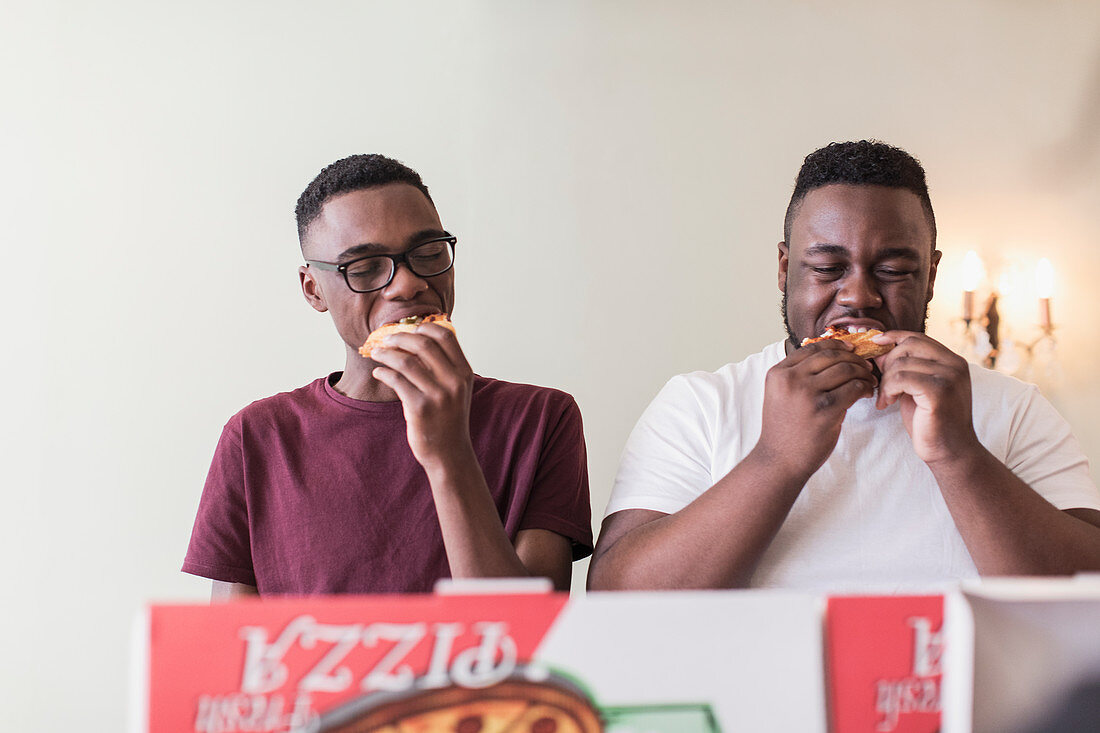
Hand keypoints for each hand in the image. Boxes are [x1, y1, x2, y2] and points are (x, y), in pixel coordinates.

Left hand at [369, 323, 474, 469]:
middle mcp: (454, 381)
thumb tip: (419, 338)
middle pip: (423, 344)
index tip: (408, 328)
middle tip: (385, 339)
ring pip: (406, 361)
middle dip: (399, 337)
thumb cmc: (448, 419)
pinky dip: (383, 372)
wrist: (449, 454)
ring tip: (376, 353)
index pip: (446, 336)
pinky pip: (396, 380)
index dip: (424, 327)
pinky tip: (379, 372)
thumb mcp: (456, 390)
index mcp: (464, 372)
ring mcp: (437, 395)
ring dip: (385, 353)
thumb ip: (445, 366)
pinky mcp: (420, 408)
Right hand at [755, 339, 877, 479]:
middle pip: (831, 356)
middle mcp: (791, 380)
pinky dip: (865, 387)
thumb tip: (832, 358)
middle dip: (854, 358)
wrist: (779, 461)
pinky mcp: (825, 411)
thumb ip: (798, 376)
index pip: (812, 348)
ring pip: (845, 370)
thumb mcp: (781, 395)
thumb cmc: (784, 430)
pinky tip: (866, 393)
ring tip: (869, 380)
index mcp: (778, 374)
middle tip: (866, 366)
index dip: (836, 345)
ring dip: (863, 373)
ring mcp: (807, 395)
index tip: (851, 348)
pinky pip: (853, 389)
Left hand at [871, 331, 979, 463]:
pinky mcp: (938, 392)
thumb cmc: (931, 421)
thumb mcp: (917, 388)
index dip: (893, 338)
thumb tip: (879, 347)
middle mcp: (955, 365)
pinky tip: (886, 404)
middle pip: (907, 346)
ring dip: (885, 382)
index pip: (917, 337)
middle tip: (882, 385)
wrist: (951, 452)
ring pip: (900, 364)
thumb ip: (906, 367)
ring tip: (885, 399)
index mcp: (953, 361)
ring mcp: (949, 377)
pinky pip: (900, 379)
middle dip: (887, 363)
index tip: (874, 344)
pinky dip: (887, 390)